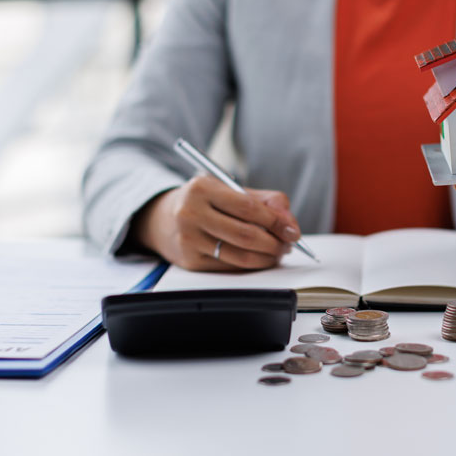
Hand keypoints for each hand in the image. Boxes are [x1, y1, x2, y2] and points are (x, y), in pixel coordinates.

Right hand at [131, 175, 301, 270]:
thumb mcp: (230, 189)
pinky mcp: (190, 261)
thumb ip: (265, 200)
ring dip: (266, 258)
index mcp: (202, 188)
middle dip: (274, 243)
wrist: (163, 219)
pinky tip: (259, 258)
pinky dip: (251, 265)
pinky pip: (230, 267)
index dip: (276, 221)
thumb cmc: (206, 201)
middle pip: (246, 235)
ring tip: (277, 252)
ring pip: (240, 256)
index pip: (248, 208)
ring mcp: (189, 240)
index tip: (292, 230)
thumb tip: (289, 224)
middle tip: (288, 244)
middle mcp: (191, 213)